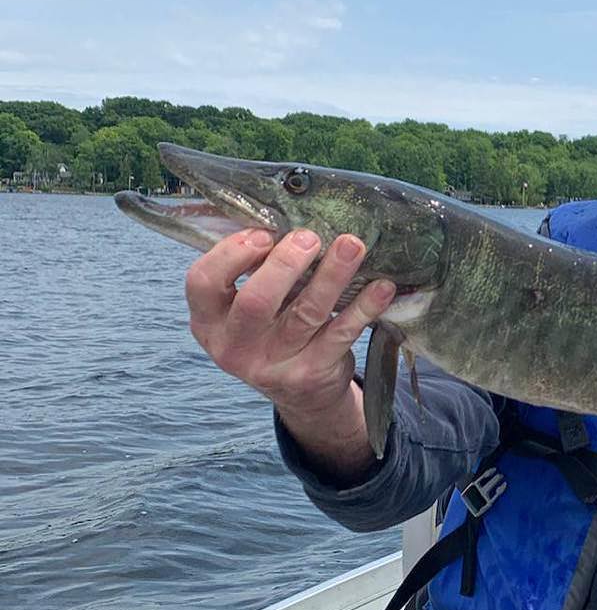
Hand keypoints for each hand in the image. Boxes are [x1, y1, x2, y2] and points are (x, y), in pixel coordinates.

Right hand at [184, 228, 394, 465]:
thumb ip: (256, 270)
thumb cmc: (274, 330)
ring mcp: (274, 364)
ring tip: (352, 245)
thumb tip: (286, 216)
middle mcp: (235, 346)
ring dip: (332, 275)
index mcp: (209, 322)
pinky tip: (381, 286)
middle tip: (310, 237)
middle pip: (256, 302)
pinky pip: (342, 333)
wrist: (302, 393)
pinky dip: (364, 306)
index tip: (263, 234)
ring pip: (306, 314)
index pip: (202, 282)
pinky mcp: (311, 373)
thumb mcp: (250, 308)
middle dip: (285, 264)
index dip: (231, 253)